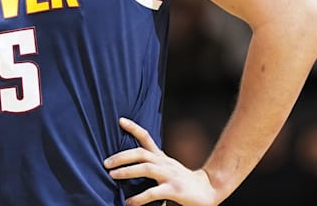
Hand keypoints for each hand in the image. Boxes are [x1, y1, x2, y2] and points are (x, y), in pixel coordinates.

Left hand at [104, 117, 218, 205]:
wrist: (210, 190)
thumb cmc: (183, 181)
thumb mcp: (166, 169)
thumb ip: (151, 166)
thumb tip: (127, 168)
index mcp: (161, 158)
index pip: (146, 138)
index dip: (133, 128)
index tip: (120, 120)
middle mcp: (164, 163)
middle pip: (140, 153)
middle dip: (121, 156)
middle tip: (106, 163)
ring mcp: (170, 175)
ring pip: (145, 168)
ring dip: (127, 171)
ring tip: (112, 175)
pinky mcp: (175, 190)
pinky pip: (153, 192)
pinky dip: (139, 198)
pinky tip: (129, 203)